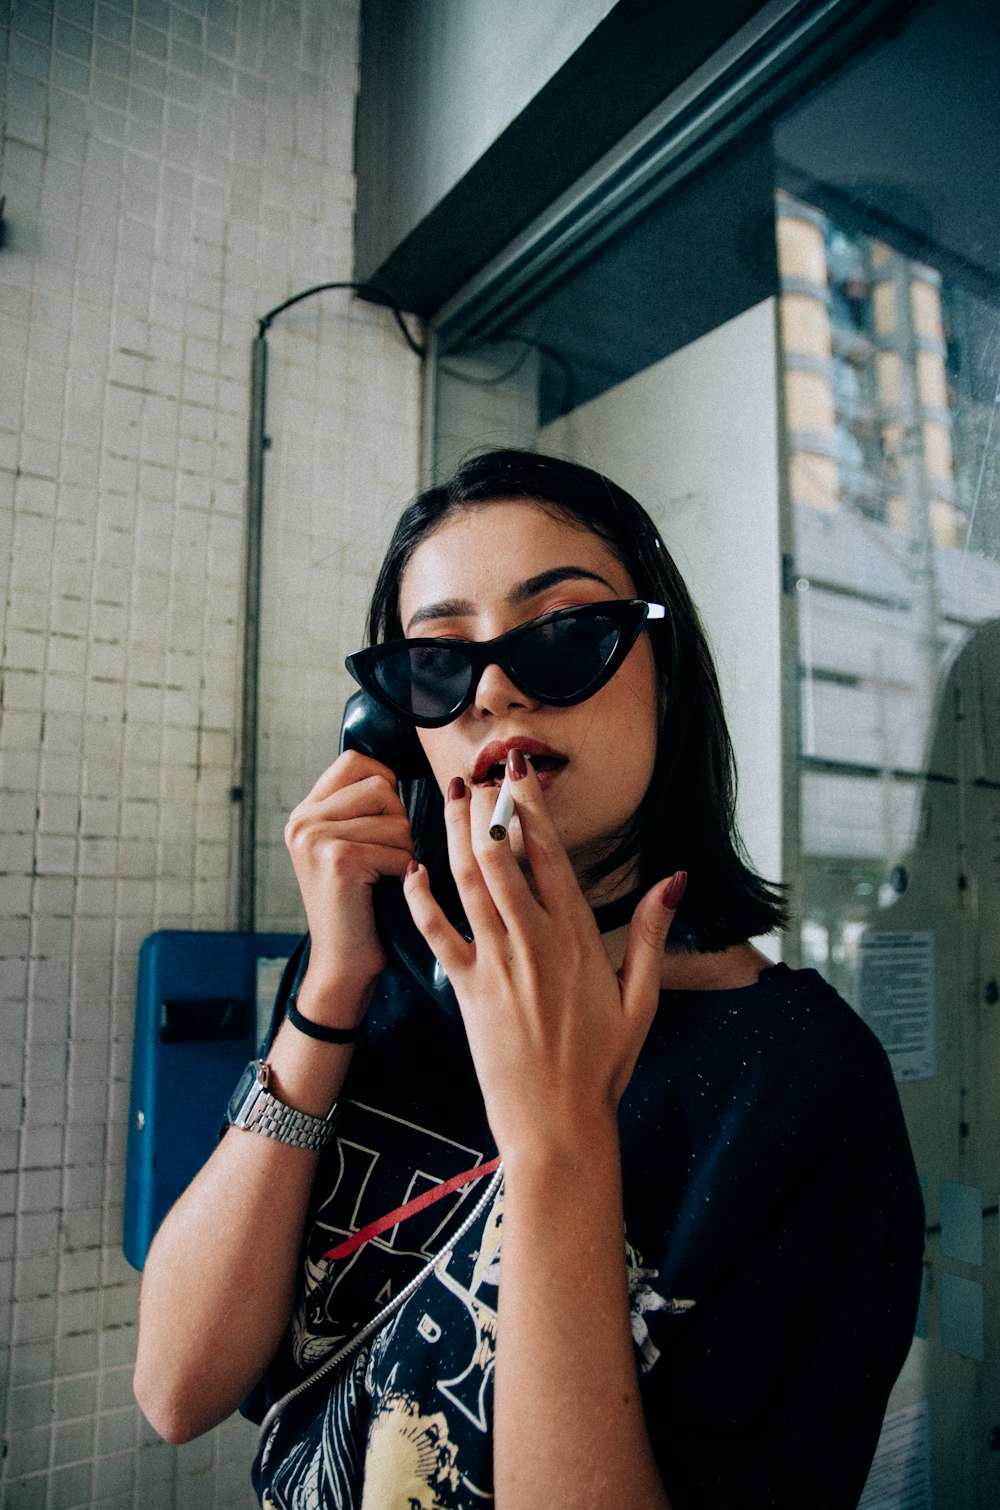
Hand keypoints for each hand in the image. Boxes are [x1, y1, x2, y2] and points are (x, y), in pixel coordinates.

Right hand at [284, 751, 414, 1014]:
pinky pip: (399, 848)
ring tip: (381, 876)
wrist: (342, 964)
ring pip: (395, 817)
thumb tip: (397, 773)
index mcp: (305, 813)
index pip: (355, 761)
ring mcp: (315, 838)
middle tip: (382, 858)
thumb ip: (361, 808)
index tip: (386, 819)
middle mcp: (302, 821)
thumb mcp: (349, 846)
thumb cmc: (361, 906)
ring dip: (404, 849)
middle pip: (381, 786)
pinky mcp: (337, 859)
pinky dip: (403, 872)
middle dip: (398, 822)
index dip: (385, 782)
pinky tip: (382, 891)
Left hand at [403, 752, 682, 1162]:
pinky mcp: (465, 990)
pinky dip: (420, 898)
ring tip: (451, 794)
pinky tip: (412, 868)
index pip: (549, 854)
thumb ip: (652, 935)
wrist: (558, 1126)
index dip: (532, 806)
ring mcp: (495, 964)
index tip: (523, 771)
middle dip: (488, 806)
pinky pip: (436, 934)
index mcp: (576, 938)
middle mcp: (533, 942)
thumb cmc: (603, 1066)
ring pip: (468, 882)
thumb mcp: (642, 999)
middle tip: (481, 772)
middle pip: (501, 856)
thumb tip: (676, 879)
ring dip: (455, 833)